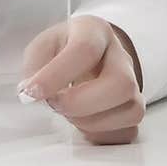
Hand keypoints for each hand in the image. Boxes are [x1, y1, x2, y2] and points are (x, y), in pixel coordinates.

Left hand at [17, 15, 144, 144]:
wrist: (90, 54)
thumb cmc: (64, 49)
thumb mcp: (43, 45)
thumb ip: (34, 66)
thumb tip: (31, 93)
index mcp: (95, 31)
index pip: (85, 50)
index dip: (56, 75)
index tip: (31, 92)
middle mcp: (121, 57)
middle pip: (120, 84)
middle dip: (80, 103)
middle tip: (54, 103)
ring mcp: (135, 85)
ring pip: (129, 111)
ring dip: (89, 121)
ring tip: (68, 111)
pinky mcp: (136, 110)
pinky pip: (127, 132)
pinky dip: (100, 134)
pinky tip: (83, 121)